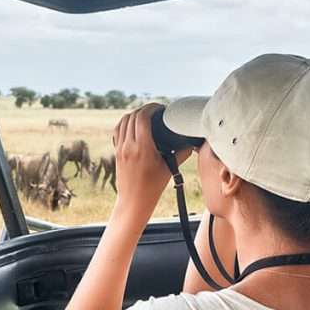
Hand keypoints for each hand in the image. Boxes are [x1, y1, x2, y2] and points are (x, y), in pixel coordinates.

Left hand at [112, 104, 191, 221]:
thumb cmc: (152, 188)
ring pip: (123, 122)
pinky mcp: (117, 152)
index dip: (151, 107)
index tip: (161, 108)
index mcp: (142, 148)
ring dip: (134, 114)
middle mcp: (129, 146)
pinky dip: (125, 123)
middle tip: (156, 111)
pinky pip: (118, 131)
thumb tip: (192, 144)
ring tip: (146, 116)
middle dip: (144, 109)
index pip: (142, 117)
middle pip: (132, 116)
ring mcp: (120, 149)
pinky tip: (133, 125)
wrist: (133, 202)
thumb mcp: (169, 169)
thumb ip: (181, 154)